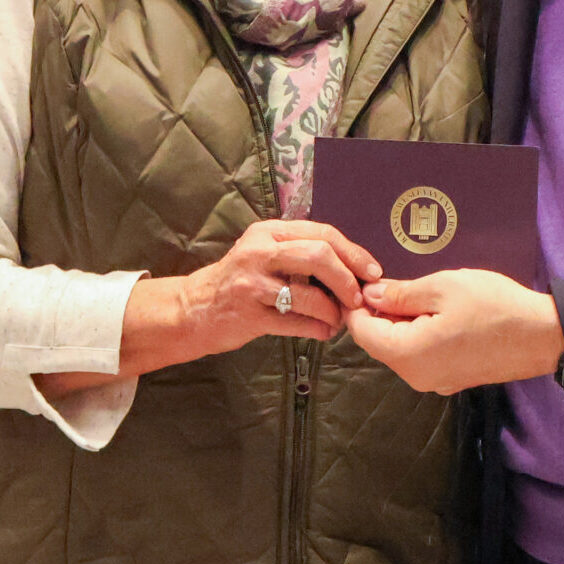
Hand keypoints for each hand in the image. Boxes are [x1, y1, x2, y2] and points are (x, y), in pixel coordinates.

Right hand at [183, 218, 383, 348]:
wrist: (191, 309)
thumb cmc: (238, 281)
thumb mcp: (264, 253)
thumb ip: (300, 252)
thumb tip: (352, 268)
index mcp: (270, 232)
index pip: (322, 234)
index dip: (353, 253)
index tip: (372, 271)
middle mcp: (260, 251)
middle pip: (319, 255)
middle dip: (347, 278)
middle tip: (358, 298)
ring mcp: (252, 283)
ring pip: (309, 293)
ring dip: (333, 310)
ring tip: (338, 319)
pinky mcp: (249, 314)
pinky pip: (295, 322)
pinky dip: (317, 328)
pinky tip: (323, 332)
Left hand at [345, 270, 563, 394]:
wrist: (542, 335)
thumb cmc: (494, 306)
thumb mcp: (443, 288)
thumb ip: (401, 294)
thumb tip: (370, 296)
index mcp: (408, 355)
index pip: (362, 331)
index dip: (358, 304)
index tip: (365, 280)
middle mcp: (417, 377)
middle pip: (380, 342)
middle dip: (381, 312)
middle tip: (396, 279)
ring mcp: (436, 382)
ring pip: (401, 348)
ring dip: (402, 322)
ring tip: (422, 292)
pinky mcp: (452, 379)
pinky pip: (422, 356)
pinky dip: (420, 333)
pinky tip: (439, 311)